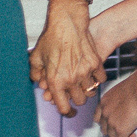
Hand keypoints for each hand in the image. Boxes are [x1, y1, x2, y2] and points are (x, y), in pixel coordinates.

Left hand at [29, 0, 106, 116]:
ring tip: (83, 84)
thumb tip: (41, 83)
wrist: (68, 23)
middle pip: (80, 100)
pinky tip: (92, 75)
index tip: (69, 113)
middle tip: (74, 93)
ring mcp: (85, 71)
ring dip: (87, 90)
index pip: (63, 107)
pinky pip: (100, 79)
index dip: (67, 113)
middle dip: (76, 99)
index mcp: (56, 81)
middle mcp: (71, 79)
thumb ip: (36, 75)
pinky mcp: (96, 63)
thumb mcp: (36, 58)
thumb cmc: (52, 38)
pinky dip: (97, 79)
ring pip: (91, 91)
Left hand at [94, 76, 136, 136]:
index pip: (98, 117)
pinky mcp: (120, 130)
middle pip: (104, 128)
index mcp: (105, 101)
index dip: (106, 122)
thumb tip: (130, 100)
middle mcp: (105, 112)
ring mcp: (111, 122)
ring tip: (131, 134)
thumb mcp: (125, 89)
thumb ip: (122, 98)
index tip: (114, 123)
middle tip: (125, 128)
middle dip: (113, 130)